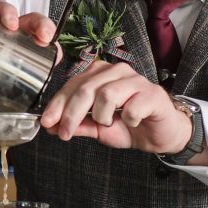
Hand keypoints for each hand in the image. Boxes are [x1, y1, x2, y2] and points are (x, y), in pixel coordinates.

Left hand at [39, 60, 195, 157]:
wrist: (161, 135)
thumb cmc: (130, 126)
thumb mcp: (97, 128)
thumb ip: (77, 124)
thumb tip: (51, 126)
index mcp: (101, 74)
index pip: (73, 85)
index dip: (57, 104)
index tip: (47, 122)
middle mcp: (117, 72)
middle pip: (86, 88)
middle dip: (71, 114)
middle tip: (64, 133)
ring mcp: (136, 80)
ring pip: (107, 94)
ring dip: (102, 115)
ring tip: (108, 124)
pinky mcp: (153, 94)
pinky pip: (132, 106)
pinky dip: (128, 119)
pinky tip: (132, 122)